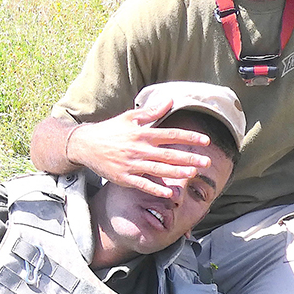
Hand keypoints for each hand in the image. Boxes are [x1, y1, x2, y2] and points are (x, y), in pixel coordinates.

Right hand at [66, 99, 210, 197]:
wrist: (86, 145)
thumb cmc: (111, 129)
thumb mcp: (130, 117)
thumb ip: (152, 111)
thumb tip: (170, 100)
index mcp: (143, 133)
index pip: (171, 134)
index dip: (189, 137)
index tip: (205, 140)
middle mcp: (139, 149)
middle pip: (169, 154)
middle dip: (189, 157)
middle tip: (207, 161)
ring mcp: (132, 164)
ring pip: (159, 169)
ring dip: (177, 172)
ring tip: (193, 174)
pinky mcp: (124, 178)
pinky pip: (143, 185)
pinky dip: (156, 189)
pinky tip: (170, 193)